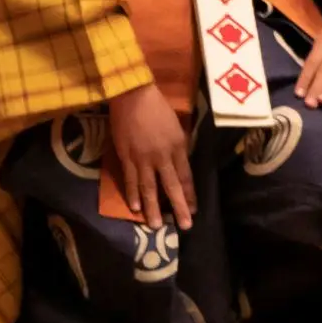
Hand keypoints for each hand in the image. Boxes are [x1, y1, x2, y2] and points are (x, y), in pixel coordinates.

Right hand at [107, 84, 194, 229]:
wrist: (134, 96)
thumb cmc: (157, 107)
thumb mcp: (176, 127)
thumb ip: (178, 147)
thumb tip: (179, 164)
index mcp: (178, 147)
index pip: (186, 176)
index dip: (190, 194)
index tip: (194, 210)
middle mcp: (163, 156)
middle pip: (172, 186)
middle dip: (179, 207)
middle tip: (185, 226)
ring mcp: (143, 158)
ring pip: (150, 188)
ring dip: (153, 208)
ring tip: (155, 226)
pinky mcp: (126, 157)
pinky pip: (130, 180)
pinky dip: (132, 195)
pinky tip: (135, 208)